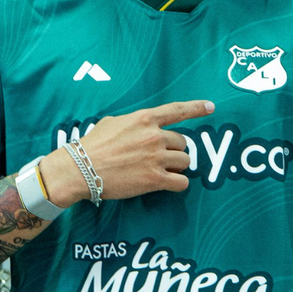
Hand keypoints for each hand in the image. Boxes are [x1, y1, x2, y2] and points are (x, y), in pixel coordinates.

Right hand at [40, 100, 213, 206]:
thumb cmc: (91, 145)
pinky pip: (181, 182)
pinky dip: (178, 184)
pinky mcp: (155, 179)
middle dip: (174, 150)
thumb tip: (140, 126)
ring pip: (184, 162)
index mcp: (145, 119)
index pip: (177, 110)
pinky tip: (169, 184)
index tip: (211, 107)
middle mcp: (154, 136)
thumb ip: (133, 122)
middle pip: (183, 142)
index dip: (197, 108)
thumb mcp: (112, 122)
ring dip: (176, 167)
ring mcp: (156, 158)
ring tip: (159, 171)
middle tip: (158, 158)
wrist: (80, 169)